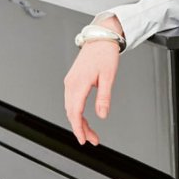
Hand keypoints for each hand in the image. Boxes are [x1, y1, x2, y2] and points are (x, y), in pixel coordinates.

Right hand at [63, 16, 122, 144]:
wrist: (100, 39)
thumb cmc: (105, 55)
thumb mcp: (108, 77)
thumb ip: (104, 98)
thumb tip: (103, 115)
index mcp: (78, 84)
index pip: (75, 112)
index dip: (79, 129)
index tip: (84, 140)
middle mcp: (70, 84)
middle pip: (71, 113)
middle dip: (81, 128)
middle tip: (92, 139)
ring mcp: (70, 82)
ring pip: (70, 108)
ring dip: (79, 122)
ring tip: (90, 132)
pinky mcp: (72, 81)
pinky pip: (71, 101)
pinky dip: (76, 113)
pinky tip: (84, 119)